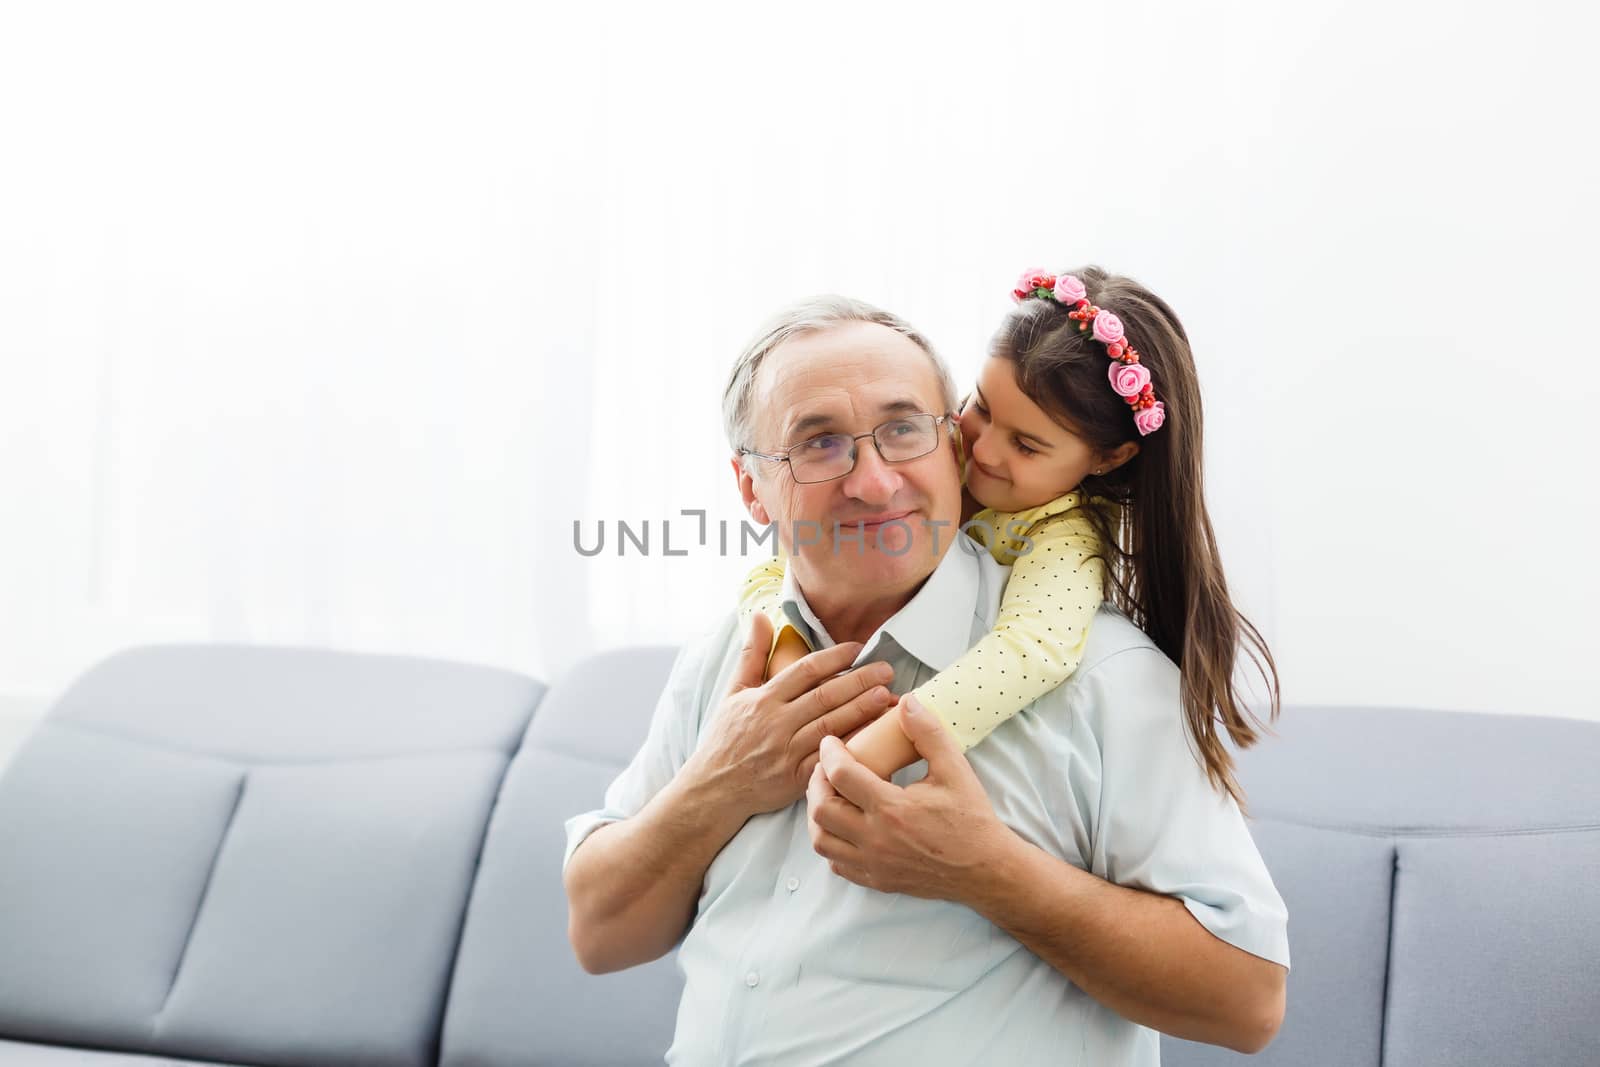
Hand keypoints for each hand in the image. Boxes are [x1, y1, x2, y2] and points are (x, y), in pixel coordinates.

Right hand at [687, 612, 897, 820]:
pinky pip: (829, 759)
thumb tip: (761, 616)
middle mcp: (777, 722)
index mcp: (764, 699)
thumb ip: (752, 654)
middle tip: (887, 670)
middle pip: (825, 696)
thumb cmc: (726, 738)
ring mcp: (788, 751)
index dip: (835, 657)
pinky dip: (851, 747)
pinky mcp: (796, 778)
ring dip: (861, 710)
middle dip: (859, 680)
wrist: (714, 788)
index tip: (858, 649)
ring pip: (831, 725)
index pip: (806, 671)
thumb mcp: (733, 692)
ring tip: (886, 696)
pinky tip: (873, 737)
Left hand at [807, 694, 1009, 901]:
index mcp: (893, 809)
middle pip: (821, 810)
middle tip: (826, 768)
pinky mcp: (876, 881)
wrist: (985, 869)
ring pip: (822, 840)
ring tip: (830, 795)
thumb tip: (907, 702)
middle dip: (816, 783)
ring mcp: (874, 865)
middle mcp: (876, 840)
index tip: (830, 743)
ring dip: (818, 814)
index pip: (841, 776)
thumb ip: (928, 733)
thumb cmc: (971, 819)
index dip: (829, 753)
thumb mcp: (954, 769)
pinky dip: (831, 842)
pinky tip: (843, 825)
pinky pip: (836, 863)